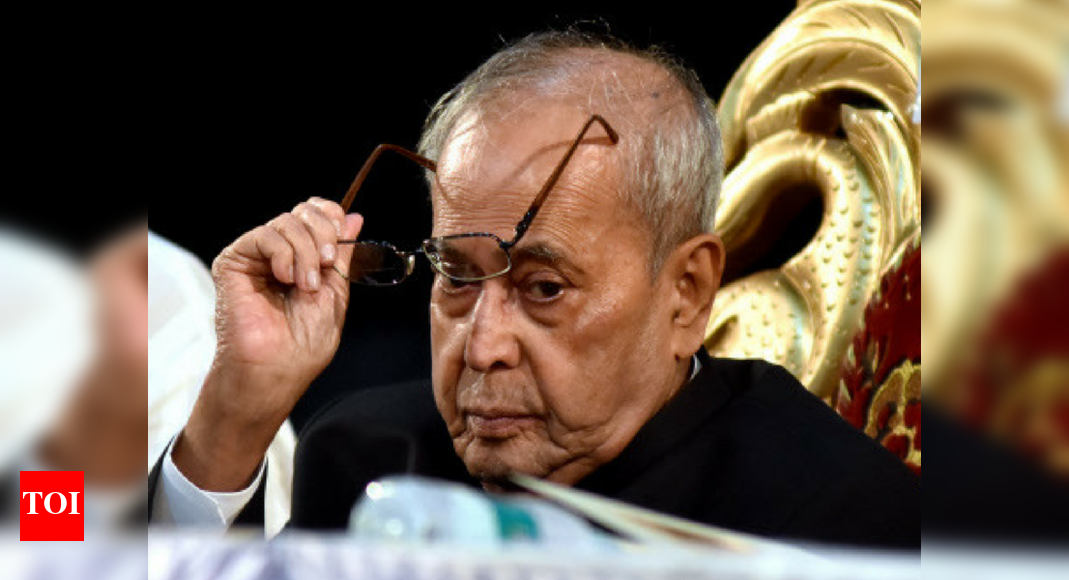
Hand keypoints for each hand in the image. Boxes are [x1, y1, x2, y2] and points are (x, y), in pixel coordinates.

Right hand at [175, 197, 362, 490]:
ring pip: (286, 222)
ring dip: (306, 251)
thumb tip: (353, 217)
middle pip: (303, 212)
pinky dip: (284, 254)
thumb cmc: (303, 344)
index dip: (331, 217)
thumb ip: (342, 255)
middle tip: (328, 264)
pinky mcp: (234, 263)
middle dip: (323, 234)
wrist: (276, 369)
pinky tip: (286, 279)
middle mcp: (279, 254)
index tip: (342, 240)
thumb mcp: (335, 292)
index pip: (316, 214)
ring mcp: (256, 258)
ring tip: (307, 284)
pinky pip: (264, 236)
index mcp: (304, 259)